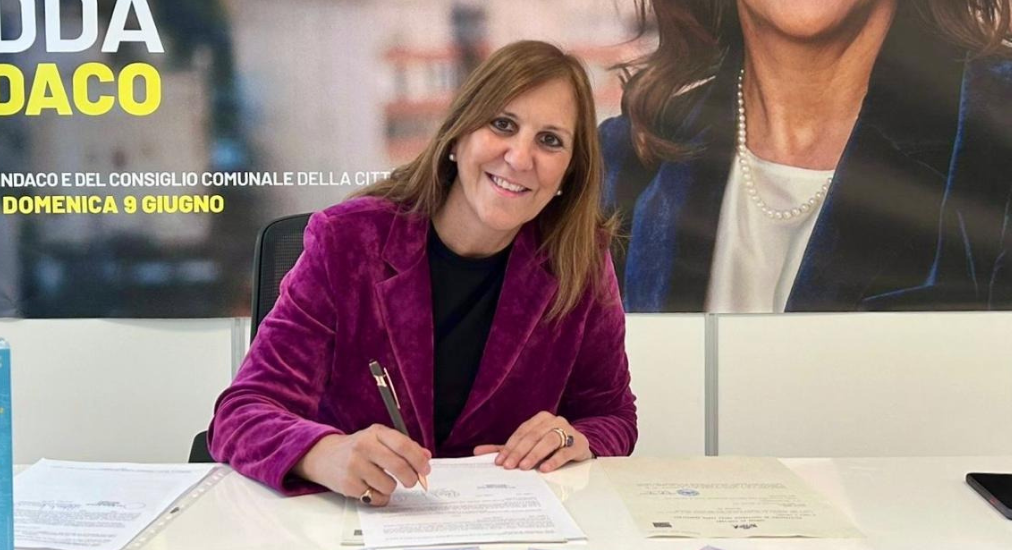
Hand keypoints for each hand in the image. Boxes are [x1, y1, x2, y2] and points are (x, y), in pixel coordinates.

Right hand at [292, 425, 430, 506]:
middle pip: (399, 466)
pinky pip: (376, 497)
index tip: (426, 469)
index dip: (418, 460)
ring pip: (389, 485)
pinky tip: (371, 487)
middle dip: (411, 478)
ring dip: (391, 487)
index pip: (403, 445)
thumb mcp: (379, 439)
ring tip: (382, 481)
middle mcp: (364, 447)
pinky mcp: (348, 484)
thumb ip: (403, 446)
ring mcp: (354, 466)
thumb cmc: (358, 448)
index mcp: (375, 433)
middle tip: (412, 481)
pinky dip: (379, 496)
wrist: (324, 456)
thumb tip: (426, 457)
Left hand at [474, 411, 591, 472]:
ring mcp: (568, 431)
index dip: (509, 446)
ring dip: (535, 454)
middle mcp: (554, 421)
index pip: (522, 432)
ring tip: (524, 467)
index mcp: (540, 418)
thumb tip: (478, 451)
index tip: (499, 462)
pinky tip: (544, 469)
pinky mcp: (578, 444)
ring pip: (549, 440)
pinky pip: (565, 451)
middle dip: (519, 452)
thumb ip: (505, 448)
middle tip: (509, 466)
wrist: (580, 447)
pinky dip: (554, 460)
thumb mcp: (528, 445)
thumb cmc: (551, 446)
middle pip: (533, 436)